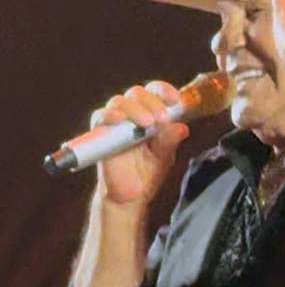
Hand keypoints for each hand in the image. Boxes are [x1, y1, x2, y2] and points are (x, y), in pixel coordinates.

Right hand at [92, 81, 189, 205]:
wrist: (131, 195)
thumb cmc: (149, 171)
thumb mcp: (164, 156)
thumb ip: (170, 141)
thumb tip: (182, 128)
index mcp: (151, 113)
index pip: (155, 92)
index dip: (164, 91)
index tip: (176, 100)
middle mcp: (132, 114)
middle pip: (137, 93)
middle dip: (152, 101)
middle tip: (162, 118)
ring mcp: (115, 123)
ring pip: (119, 101)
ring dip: (135, 108)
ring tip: (148, 123)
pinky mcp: (100, 134)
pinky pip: (100, 117)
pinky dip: (109, 115)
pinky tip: (120, 119)